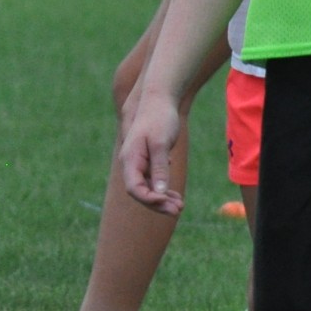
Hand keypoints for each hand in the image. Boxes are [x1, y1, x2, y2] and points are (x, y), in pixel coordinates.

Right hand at [118, 85, 185, 215]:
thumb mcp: (161, 143)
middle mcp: (131, 163)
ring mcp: (139, 163)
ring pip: (148, 187)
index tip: (166, 203)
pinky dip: (163, 189)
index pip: (134, 188)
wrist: (159, 101)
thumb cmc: (159, 119)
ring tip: (180, 205)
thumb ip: (159, 167)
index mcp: (130, 159)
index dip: (149, 199)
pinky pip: (153, 180)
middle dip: (158, 203)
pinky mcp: (148, 160)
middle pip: (140, 191)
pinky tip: (175, 195)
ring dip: (162, 198)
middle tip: (178, 210)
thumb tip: (160, 192)